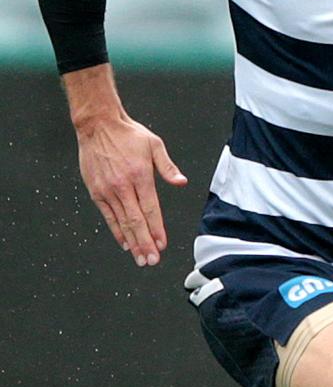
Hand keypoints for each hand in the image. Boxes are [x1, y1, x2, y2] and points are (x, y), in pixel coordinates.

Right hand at [77, 114, 186, 266]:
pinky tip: (124, 243)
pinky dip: (116, 231)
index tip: (162, 245)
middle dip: (145, 243)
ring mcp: (108, 190)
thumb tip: (181, 182)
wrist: (98, 125)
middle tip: (152, 261)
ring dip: (132, 243)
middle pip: (136, 221)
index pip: (150, 209)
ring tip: (140, 259)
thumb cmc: (128, 134)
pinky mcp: (96, 192)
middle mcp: (123, 186)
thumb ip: (167, 166)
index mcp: (140, 176)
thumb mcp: (154, 144)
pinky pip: (108, 216)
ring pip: (122, 222)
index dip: (157, 229)